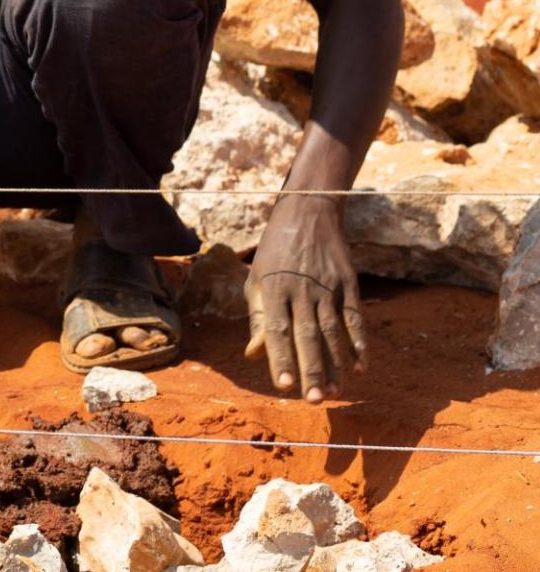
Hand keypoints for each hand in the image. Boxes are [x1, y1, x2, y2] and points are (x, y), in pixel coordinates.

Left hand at [244, 194, 365, 403]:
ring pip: (333, 331)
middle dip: (311, 369)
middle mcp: (300, 288)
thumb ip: (258, 318)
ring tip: (334, 393)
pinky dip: (359, 343)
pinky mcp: (347, 283)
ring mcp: (326, 286)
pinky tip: (360, 367)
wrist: (307, 213)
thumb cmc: (275, 253)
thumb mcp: (257, 279)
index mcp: (272, 288)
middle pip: (307, 335)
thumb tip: (254, 354)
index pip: (277, 329)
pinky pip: (354, 318)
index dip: (280, 358)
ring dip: (335, 364)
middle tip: (314, 401)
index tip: (283, 387)